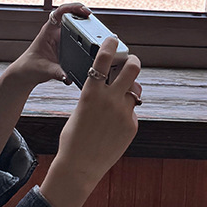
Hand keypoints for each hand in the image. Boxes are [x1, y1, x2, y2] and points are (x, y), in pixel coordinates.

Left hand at [7, 2, 90, 89]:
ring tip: (95, 24)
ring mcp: (60, 38)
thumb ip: (56, 72)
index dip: (72, 8)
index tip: (84, 10)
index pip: (60, 12)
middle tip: (91, 16)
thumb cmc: (30, 67)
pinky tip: (91, 35)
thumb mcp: (44, 70)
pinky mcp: (64, 46)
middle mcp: (55, 33)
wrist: (26, 73)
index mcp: (48, 32)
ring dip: (83, 23)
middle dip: (81, 13)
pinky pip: (75, 36)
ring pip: (73, 25)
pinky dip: (83, 34)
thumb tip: (68, 76)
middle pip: (70, 15)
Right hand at [39, 35, 142, 206]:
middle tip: (131, 62)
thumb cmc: (73, 139)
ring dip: (128, 91)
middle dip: (133, 62)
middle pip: (132, 69)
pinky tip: (112, 129)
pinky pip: (131, 114)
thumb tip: (108, 88)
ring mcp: (123, 113)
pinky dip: (124, 116)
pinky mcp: (131, 126)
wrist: (79, 166)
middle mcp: (110, 99)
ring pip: (133, 92)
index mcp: (91, 92)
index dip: (110, 46)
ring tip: (120, 99)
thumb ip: (95, 97)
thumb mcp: (79, 111)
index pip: (103, 60)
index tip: (114, 40)